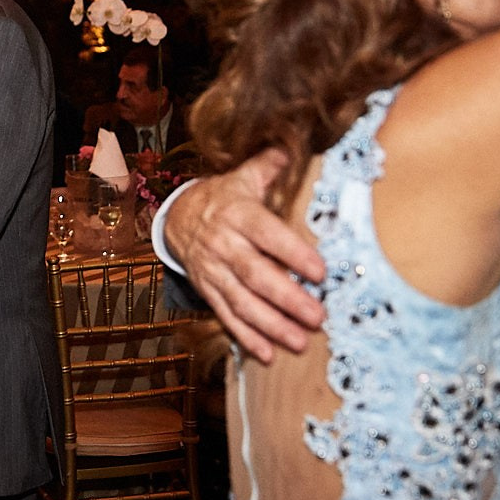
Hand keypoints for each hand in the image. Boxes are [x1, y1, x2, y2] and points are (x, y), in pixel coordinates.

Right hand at [163, 149, 325, 361]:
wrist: (178, 216)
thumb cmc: (224, 196)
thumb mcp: (243, 176)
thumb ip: (270, 165)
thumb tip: (292, 146)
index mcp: (237, 214)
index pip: (267, 235)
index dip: (292, 253)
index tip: (321, 271)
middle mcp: (223, 245)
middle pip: (255, 275)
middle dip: (287, 298)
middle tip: (317, 316)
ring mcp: (213, 271)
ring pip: (242, 301)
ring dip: (271, 325)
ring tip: (300, 341)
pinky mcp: (208, 290)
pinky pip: (226, 316)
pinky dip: (246, 337)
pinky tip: (267, 353)